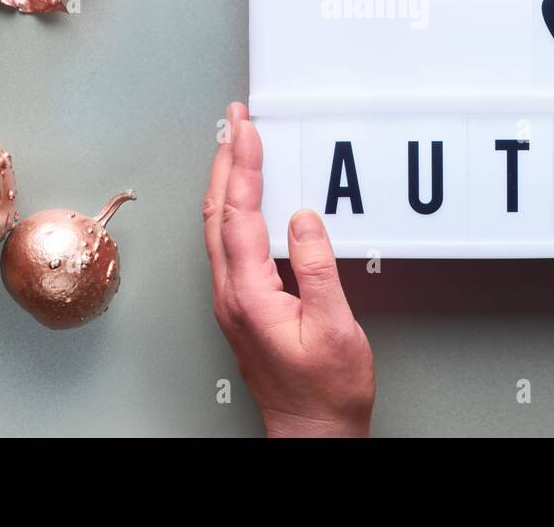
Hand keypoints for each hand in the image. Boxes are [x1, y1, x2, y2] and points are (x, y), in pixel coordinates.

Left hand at [202, 102, 375, 436]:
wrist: (313, 432)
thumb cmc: (325, 391)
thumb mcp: (334, 327)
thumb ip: (317, 268)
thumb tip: (303, 219)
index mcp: (249, 294)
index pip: (239, 213)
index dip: (243, 165)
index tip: (246, 129)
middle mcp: (232, 294)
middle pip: (218, 212)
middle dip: (226, 159)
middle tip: (234, 121)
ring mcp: (234, 300)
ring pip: (219, 226)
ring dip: (227, 180)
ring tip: (235, 145)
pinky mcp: (243, 305)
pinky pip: (229, 242)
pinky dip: (234, 207)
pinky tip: (246, 198)